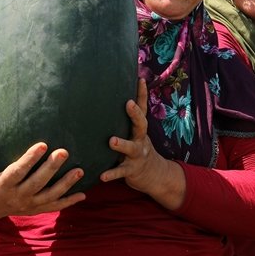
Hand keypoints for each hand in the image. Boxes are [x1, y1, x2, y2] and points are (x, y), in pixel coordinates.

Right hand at [0, 135, 85, 221]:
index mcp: (1, 186)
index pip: (18, 171)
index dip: (30, 159)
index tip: (42, 145)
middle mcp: (17, 197)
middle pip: (37, 183)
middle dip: (51, 168)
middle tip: (64, 152)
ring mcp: (28, 205)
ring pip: (50, 196)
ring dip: (66, 184)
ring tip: (80, 170)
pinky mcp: (35, 210)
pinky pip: (54, 207)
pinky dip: (69, 202)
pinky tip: (83, 194)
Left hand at [100, 79, 185, 209]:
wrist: (153, 175)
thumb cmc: (136, 148)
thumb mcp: (134, 133)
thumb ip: (125, 120)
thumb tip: (107, 97)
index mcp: (139, 129)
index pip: (142, 109)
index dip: (142, 94)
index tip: (140, 79)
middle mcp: (140, 139)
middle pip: (141, 124)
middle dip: (135, 114)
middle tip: (128, 104)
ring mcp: (137, 155)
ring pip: (131, 148)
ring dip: (122, 144)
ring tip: (111, 141)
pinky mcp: (131, 170)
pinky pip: (121, 172)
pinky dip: (111, 174)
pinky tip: (101, 176)